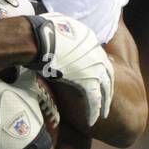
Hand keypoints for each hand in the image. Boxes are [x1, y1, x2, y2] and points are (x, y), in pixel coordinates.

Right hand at [27, 10, 113, 125]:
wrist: (41, 40)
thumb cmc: (41, 33)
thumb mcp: (55, 27)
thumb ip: (59, 34)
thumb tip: (47, 33)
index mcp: (90, 40)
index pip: (98, 57)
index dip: (97, 69)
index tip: (95, 78)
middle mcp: (97, 54)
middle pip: (107, 74)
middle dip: (107, 88)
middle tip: (106, 99)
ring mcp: (95, 69)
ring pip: (105, 89)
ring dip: (104, 103)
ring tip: (102, 115)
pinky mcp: (88, 82)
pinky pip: (94, 100)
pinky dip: (94, 111)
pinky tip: (92, 121)